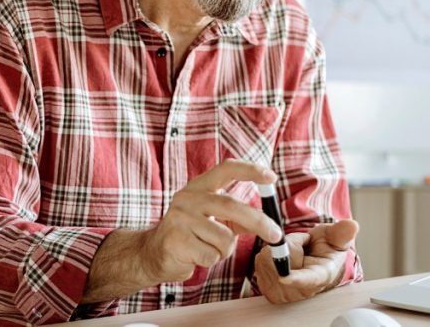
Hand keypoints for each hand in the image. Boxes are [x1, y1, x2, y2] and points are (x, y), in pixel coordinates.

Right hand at [141, 159, 283, 282]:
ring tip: (208, 248)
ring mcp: (180, 218)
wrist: (153, 253)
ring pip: (225, 238)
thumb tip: (268, 220)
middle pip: (232, 206)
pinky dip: (211, 260)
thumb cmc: (189, 234)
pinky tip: (196, 256)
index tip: (271, 177)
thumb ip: (237, 216)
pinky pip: (212, 255)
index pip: (226, 169)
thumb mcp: (212, 218)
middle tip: (276, 235)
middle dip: (259, 222)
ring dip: (225, 250)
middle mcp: (188, 198)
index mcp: (198, 187)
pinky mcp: (176, 240)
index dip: (250, 170)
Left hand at [254, 219, 358, 303]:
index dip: (295, 279)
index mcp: (321, 277)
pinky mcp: (269, 290)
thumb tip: (351, 225)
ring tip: (291, 254)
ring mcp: (285, 294)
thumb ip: (341, 232)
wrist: (314, 260)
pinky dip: (267, 257)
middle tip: (301, 246)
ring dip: (276, 251)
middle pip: (281, 264)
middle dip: (288, 246)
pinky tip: (280, 262)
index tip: (284, 276)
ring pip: (268, 261)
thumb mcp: (335, 237)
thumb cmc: (325, 249)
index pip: (307, 281)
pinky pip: (260, 265)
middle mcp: (303, 290)